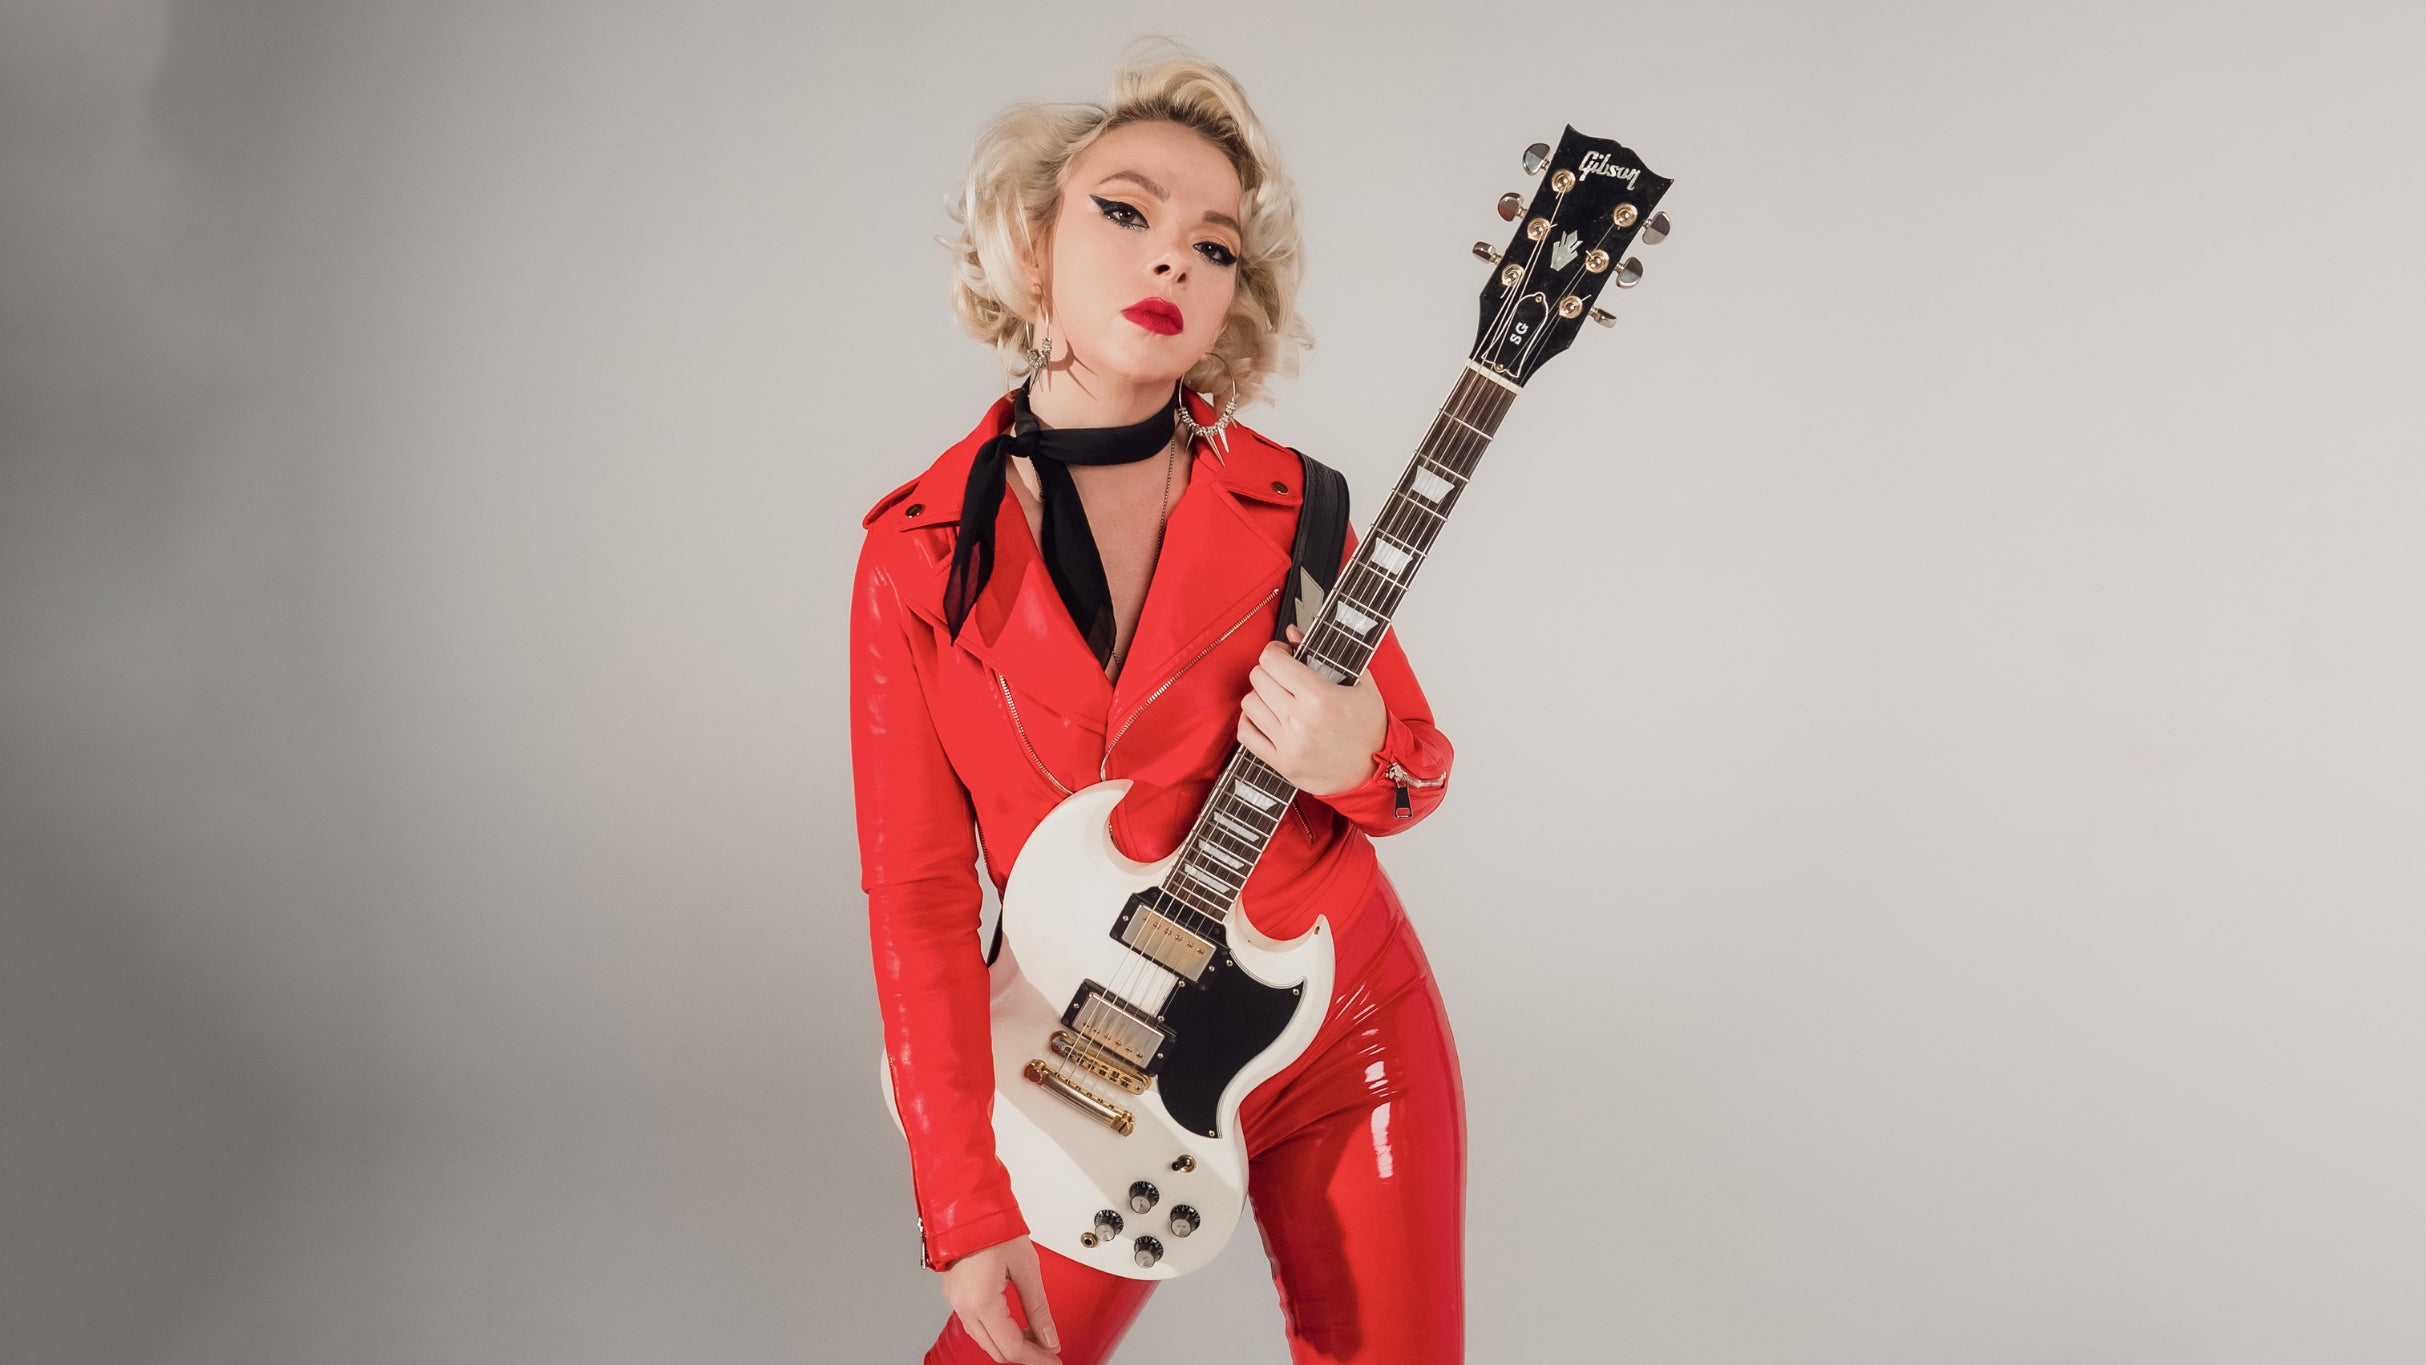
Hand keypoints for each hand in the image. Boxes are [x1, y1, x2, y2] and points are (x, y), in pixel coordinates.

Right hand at [940, 1233, 1060, 1363]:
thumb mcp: (1026, 1268)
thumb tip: (1049, 1337)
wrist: (967, 1207)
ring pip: (985, 1341)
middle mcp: (964, 1307)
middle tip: (1049, 1353)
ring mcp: (956, 1302)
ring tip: (1036, 1340)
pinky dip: (997, 1333)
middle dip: (1025, 1356)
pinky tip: (1015, 1327)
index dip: (1036, 1359)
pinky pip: (976, 1326)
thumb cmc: (993, 1227)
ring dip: (1010, 1345)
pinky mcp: (955, 1295)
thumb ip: (1038, 1308)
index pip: (1012, 1348)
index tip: (1054, 1361)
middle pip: (996, 1351)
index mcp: (981, 1302)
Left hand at [1237, 624, 1388, 796]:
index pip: (1272, 661)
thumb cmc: (1371, 726)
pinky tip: (1265, 717)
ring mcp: (1289, 744)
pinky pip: (1247, 734)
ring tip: (1277, 697)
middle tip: (1282, 675)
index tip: (1284, 655)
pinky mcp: (1282, 764)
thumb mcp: (1361, 682)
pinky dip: (1250, 721)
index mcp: (1320, 697)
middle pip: (1258, 678)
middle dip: (1268, 670)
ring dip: (1260, 695)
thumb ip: (1325, 653)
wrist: (1378, 769)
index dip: (1276, 651)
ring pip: (1249, 704)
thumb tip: (1292, 633)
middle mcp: (1300, 721)